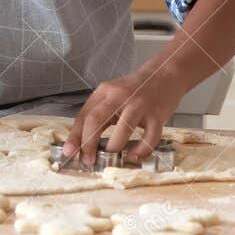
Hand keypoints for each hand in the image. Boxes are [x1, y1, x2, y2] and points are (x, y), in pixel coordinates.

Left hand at [64, 67, 183, 162]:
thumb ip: (99, 113)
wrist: (165, 74)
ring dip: (114, 147)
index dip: (75, 136)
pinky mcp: (157, 115)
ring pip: (122, 130)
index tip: (69, 152)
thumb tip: (83, 140)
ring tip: (111, 157)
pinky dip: (141, 150)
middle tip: (87, 160)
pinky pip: (149, 138)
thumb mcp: (112, 95)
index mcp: (104, 92)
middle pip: (96, 120)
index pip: (84, 115)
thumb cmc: (135, 89)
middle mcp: (120, 97)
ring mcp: (139, 105)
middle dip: (89, 143)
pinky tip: (134, 156)